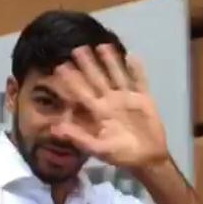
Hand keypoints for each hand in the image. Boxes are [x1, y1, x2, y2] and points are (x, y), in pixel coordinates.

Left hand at [56, 44, 169, 168]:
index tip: (60, 67)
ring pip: (116, 75)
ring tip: (102, 46)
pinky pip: (139, 81)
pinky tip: (132, 56)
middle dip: (87, 65)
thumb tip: (55, 128)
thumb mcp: (99, 149)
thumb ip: (78, 137)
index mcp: (98, 112)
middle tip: (76, 49)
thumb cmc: (122, 154)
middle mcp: (110, 101)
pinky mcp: (143, 98)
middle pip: (97, 79)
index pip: (82, 93)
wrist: (147, 157)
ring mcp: (127, 98)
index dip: (72, 81)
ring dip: (110, 62)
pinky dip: (137, 70)